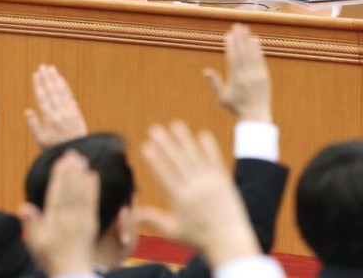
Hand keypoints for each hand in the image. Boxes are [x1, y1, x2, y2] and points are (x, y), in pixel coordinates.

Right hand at [19, 150, 98, 275]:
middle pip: (70, 190)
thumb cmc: (50, 257)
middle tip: (72, 152)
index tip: (60, 162)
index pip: (56, 195)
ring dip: (81, 175)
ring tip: (82, 159)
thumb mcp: (35, 243)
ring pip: (81, 193)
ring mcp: (82, 220)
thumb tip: (23, 206)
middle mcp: (69, 219)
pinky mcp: (92, 222)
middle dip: (71, 171)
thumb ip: (31, 224)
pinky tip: (93, 175)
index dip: (59, 177)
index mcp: (54, 222)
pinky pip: (93, 202)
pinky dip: (93, 188)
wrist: (71, 271)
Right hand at [25, 65, 88, 148]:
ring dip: (56, 79)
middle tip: (42, 66)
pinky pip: (69, 96)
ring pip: (61, 92)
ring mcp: (69, 111)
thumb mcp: (40, 139)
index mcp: (49, 119)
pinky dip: (65, 87)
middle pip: (52, 91)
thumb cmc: (54, 147)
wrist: (76, 150)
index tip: (35, 74)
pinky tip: (61, 79)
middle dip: (47, 78)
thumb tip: (27, 110)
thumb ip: (33, 124)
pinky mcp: (76, 111)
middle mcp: (60, 112)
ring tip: (51, 68)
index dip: (39, 85)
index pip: (42, 98)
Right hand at [140, 122, 260, 267]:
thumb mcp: (173, 231)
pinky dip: (209, 147)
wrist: (228, 239)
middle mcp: (195, 187)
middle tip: (154, 128)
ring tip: (175, 124)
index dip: (155, 159)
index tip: (145, 145)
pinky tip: (202, 134)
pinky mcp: (224, 180)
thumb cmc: (198, 238)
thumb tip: (133, 213)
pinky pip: (216, 160)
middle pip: (178, 161)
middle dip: (165, 143)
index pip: (165, 175)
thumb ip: (154, 219)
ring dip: (185, 139)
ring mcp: (211, 182)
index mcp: (181, 199)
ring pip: (195, 156)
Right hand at [204, 24, 271, 122]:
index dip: (230, 46)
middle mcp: (246, 75)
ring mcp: (256, 75)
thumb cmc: (236, 107)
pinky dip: (258, 50)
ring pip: (251, 54)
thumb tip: (206, 71)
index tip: (228, 35)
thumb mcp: (222, 98)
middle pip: (242, 53)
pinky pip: (260, 60)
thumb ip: (215, 83)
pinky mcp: (264, 76)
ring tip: (245, 29)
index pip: (232, 58)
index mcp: (235, 79)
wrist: (255, 115)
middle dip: (239, 38)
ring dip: (247, 40)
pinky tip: (255, 40)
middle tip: (236, 26)